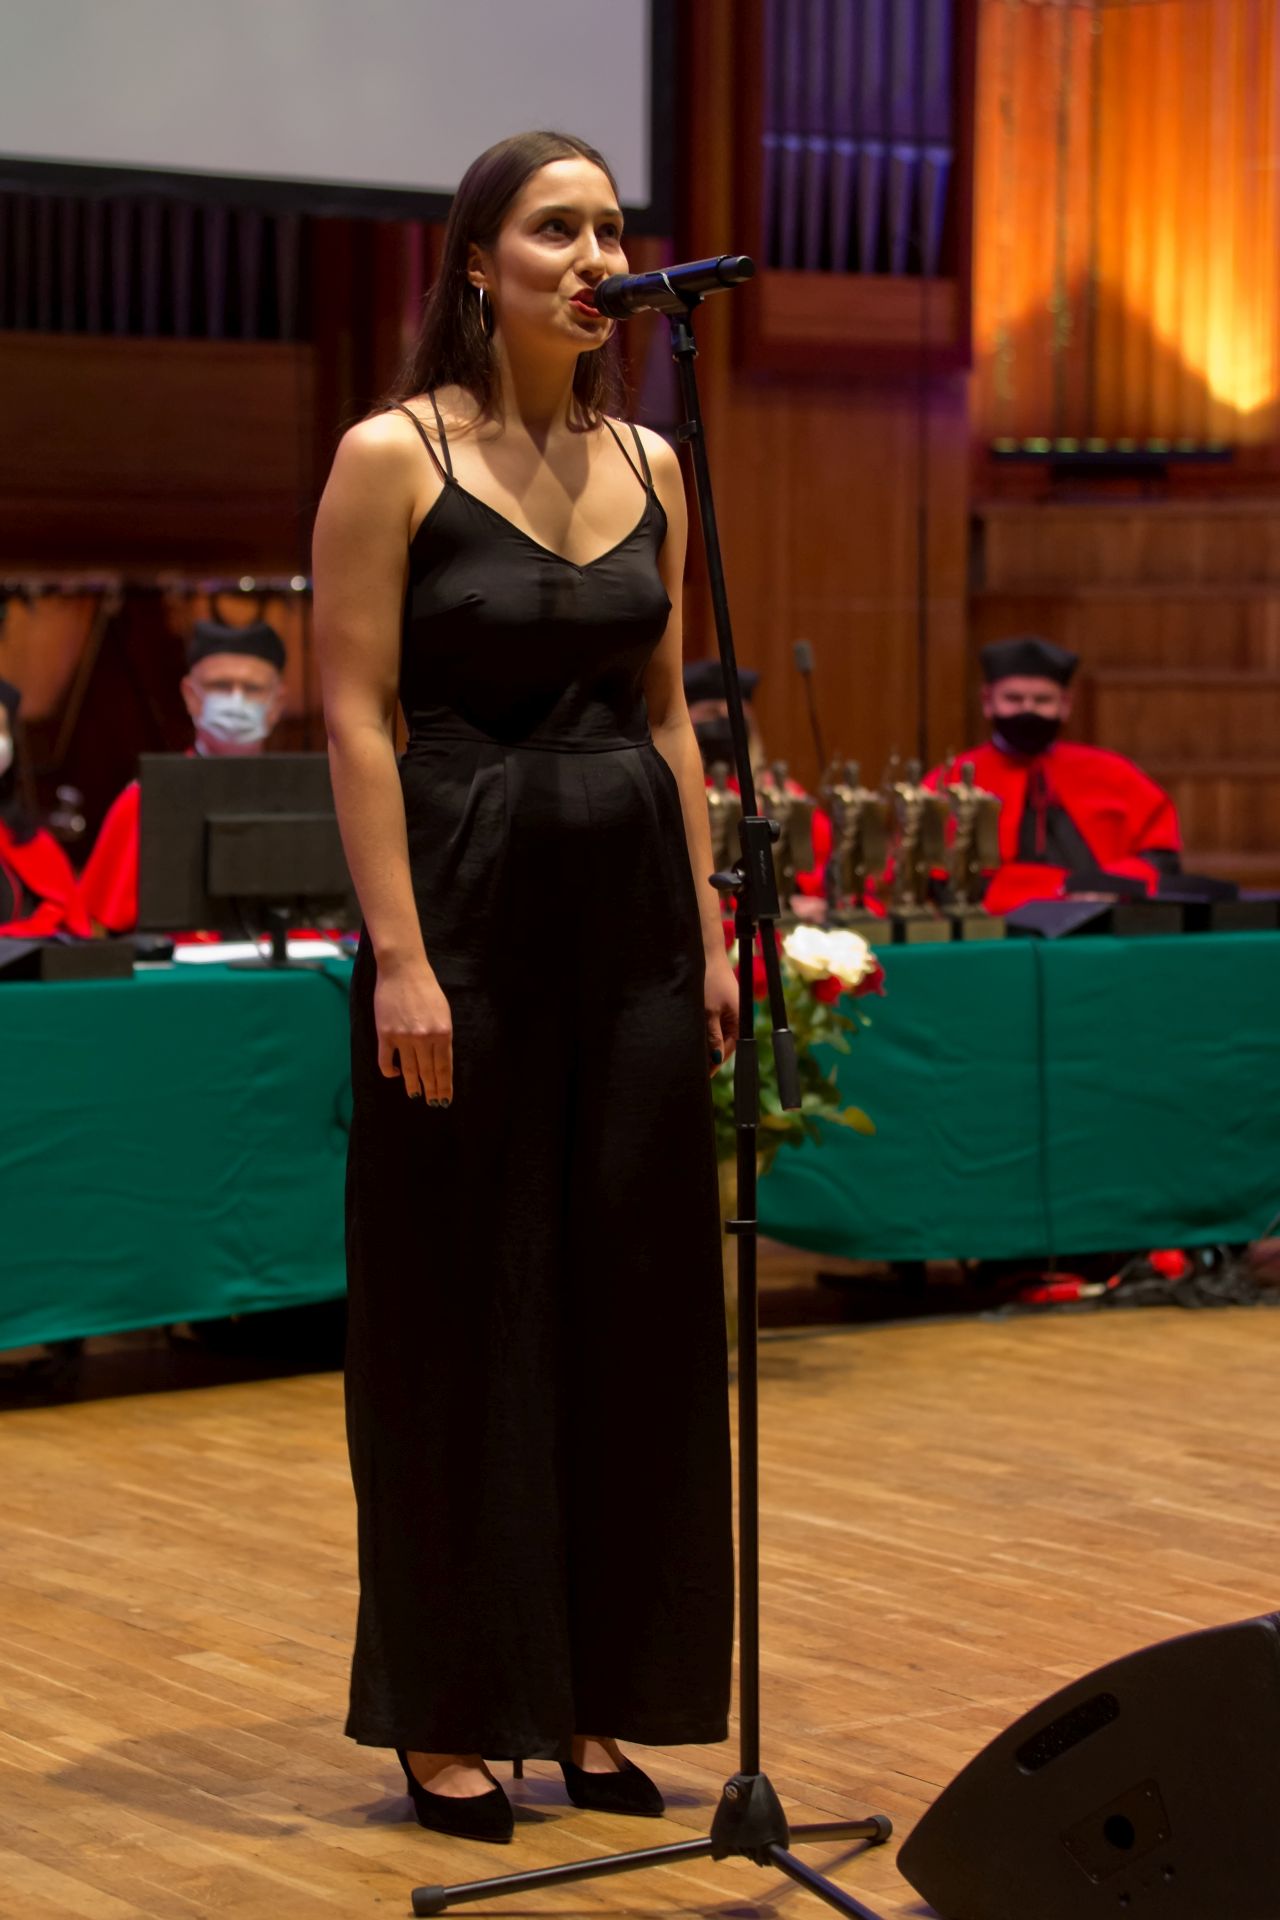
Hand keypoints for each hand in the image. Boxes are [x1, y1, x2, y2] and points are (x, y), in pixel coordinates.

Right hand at [374, 957, 452, 1103]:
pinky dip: (391, 1071)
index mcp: (442, 1033)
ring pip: (409, 1070)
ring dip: (413, 1085)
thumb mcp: (443, 1012)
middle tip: (433, 1103)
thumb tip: (440, 1060)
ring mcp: (403, 1037)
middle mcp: (424, 1038)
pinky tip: (395, 1075)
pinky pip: (387, 1061)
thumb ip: (442, 1035)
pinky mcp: (385, 1034)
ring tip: (415, 1095)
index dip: (444, 1086)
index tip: (444, 1099)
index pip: (444, 1067)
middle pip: (428, 1072)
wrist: (402, 969)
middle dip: (432, 1090)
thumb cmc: (426, 988)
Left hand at [703, 951, 739, 1073]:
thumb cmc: (709, 980)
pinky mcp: (720, 1003)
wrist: (707, 954)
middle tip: (696, 1070)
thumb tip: (716, 1057)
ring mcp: (728, 1009)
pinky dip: (705, 1031)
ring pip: (717, 1033)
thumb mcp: (708, 1012)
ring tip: (692, 1055)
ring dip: (706, 1043)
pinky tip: (694, 1036)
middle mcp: (736, 1016)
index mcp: (739, 1020)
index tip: (704, 1076)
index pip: (729, 1048)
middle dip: (710, 1055)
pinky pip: (714, 1023)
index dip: (716, 1062)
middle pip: (724, 1042)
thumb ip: (713, 1036)